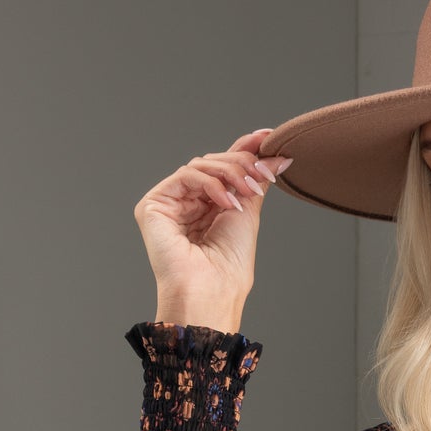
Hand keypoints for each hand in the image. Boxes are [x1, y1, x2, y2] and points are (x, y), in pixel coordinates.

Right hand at [136, 126, 293, 333]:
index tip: (269, 137)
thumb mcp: (247, 214)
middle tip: (264, 172)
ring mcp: (169, 203)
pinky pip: (185, 176)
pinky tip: (227, 201)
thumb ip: (255, 181)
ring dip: (230, 171)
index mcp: (207, 208)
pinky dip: (210, 183)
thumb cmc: (228, 268)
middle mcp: (187, 204)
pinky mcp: (154, 205)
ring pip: (200, 165)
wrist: (211, 294)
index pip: (224, 169)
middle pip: (213, 163)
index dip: (245, 149)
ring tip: (247, 189)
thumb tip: (276, 156)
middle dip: (242, 162)